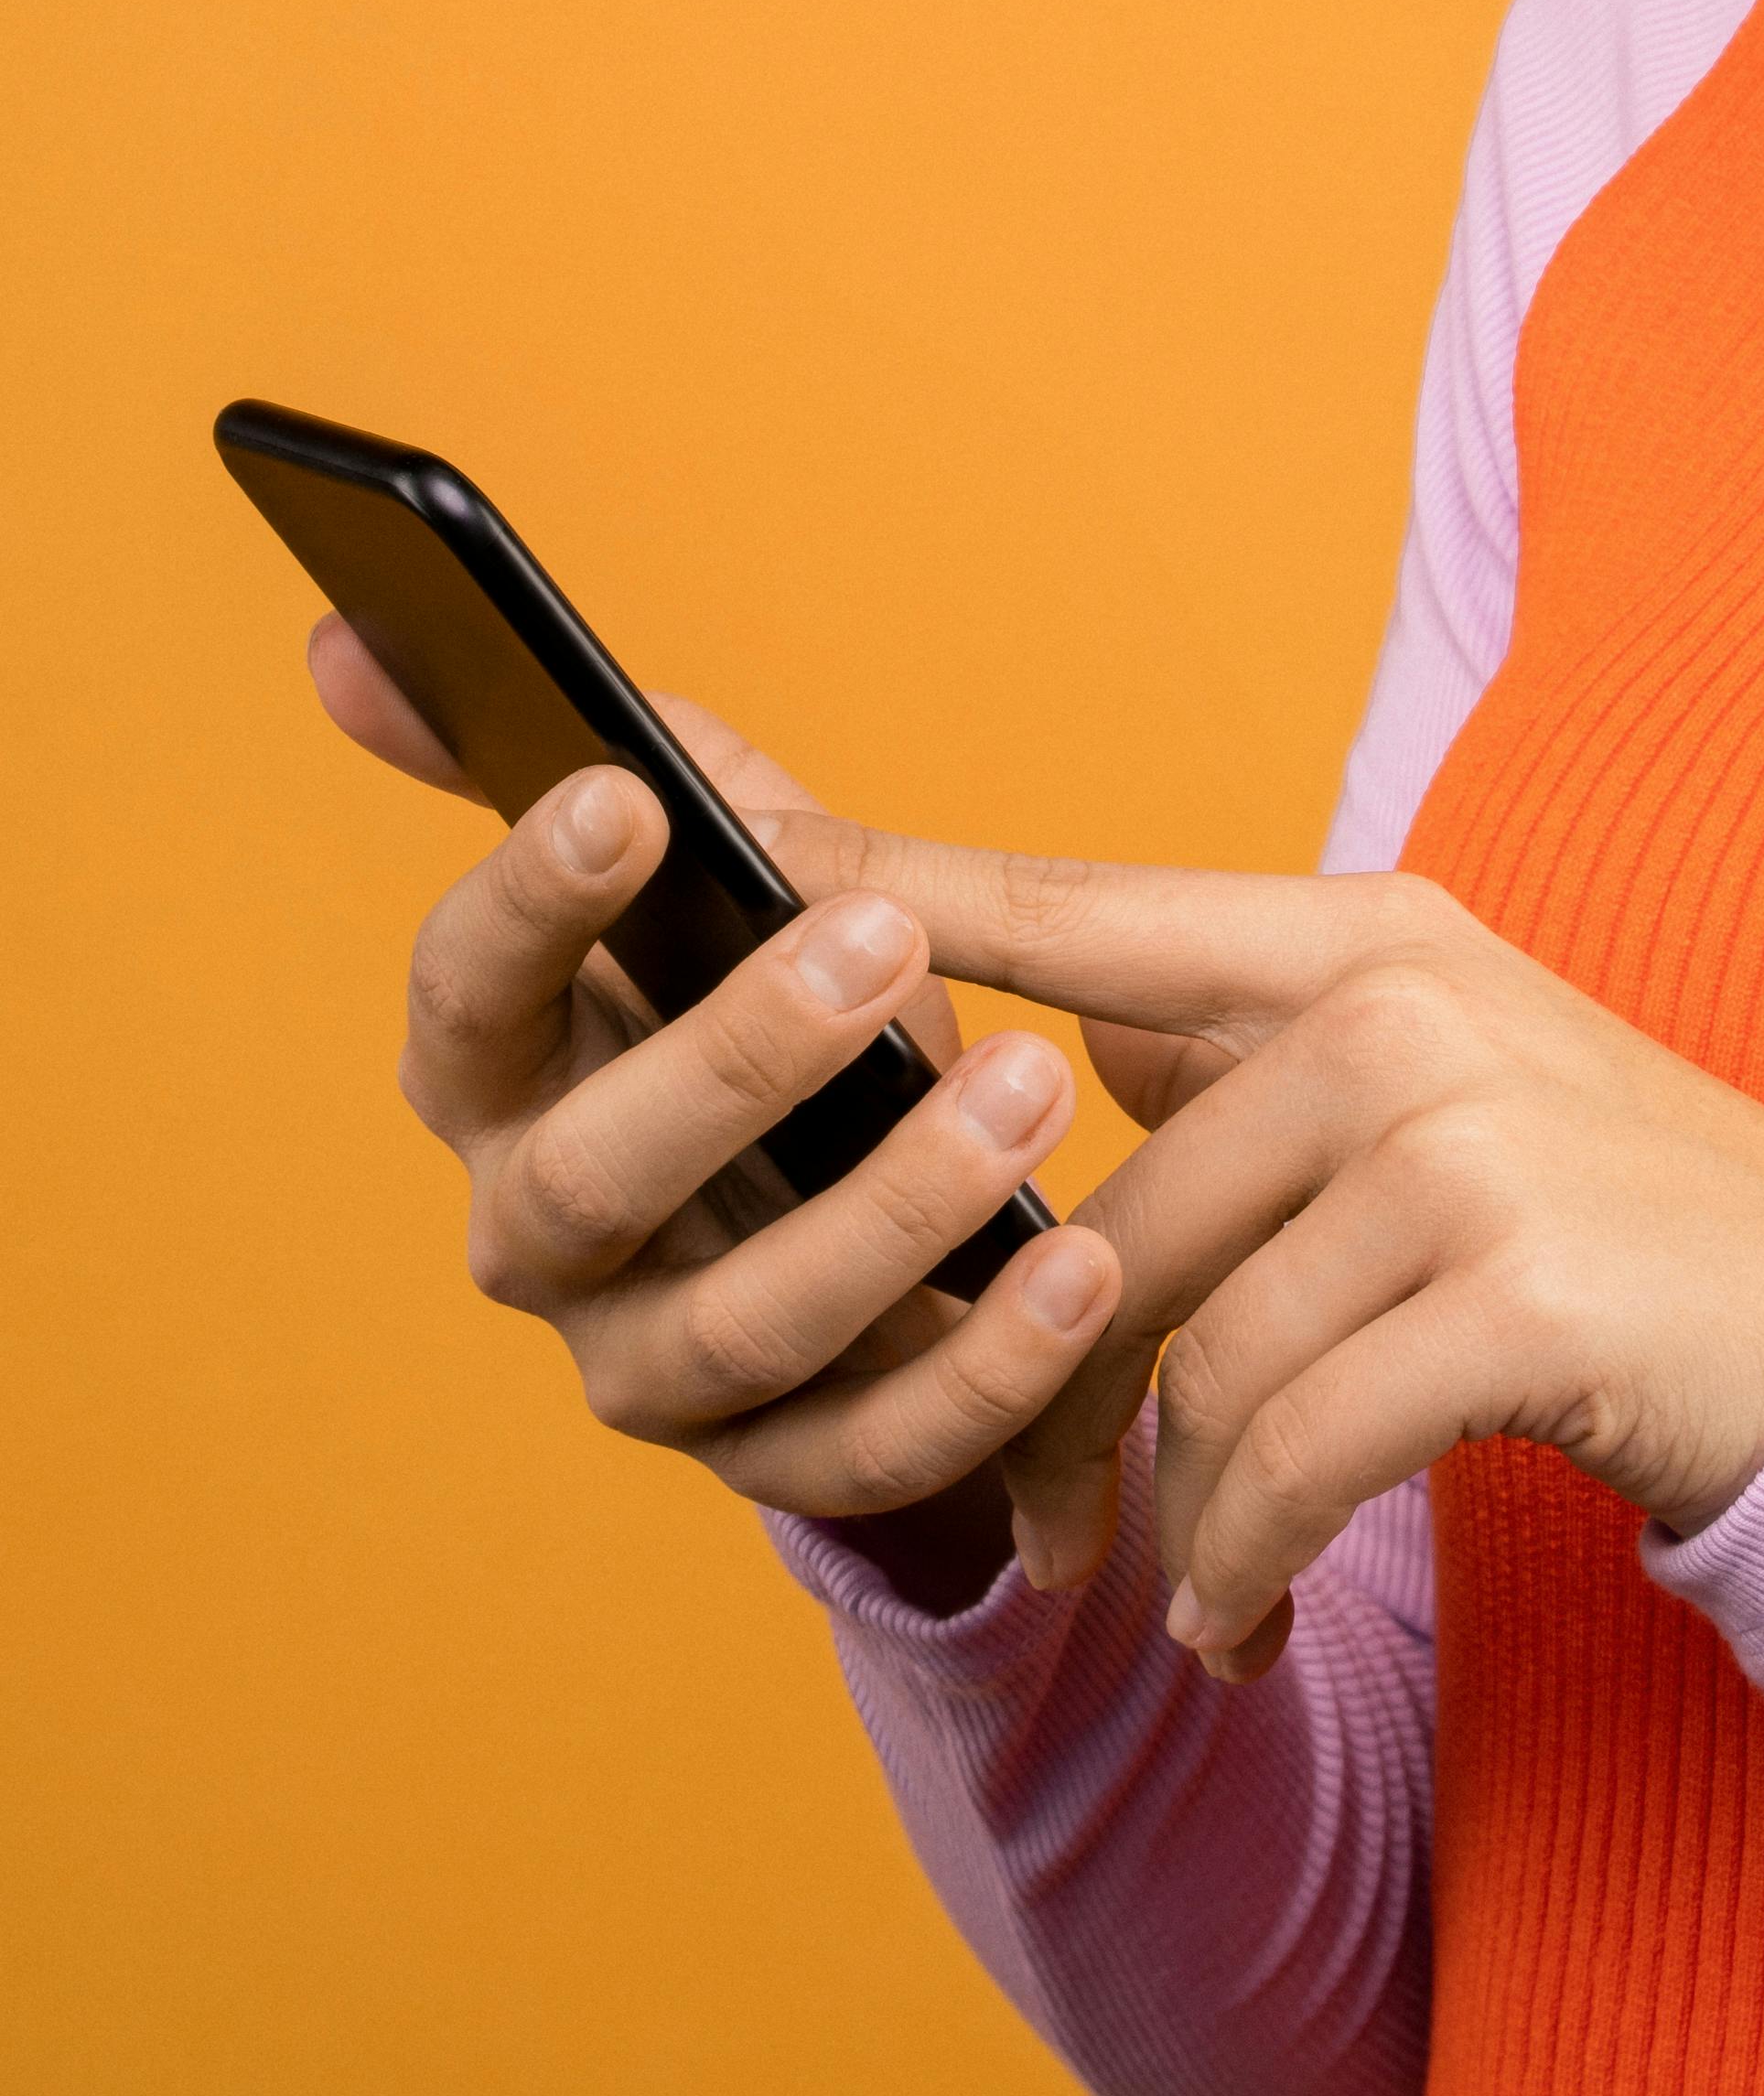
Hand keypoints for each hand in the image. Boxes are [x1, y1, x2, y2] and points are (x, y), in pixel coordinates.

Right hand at [312, 621, 1123, 1584]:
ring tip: (1032, 1086)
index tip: (624, 798)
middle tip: (888, 945)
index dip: (526, 900)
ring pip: (744, 1323)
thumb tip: (348, 630)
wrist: (846, 1202)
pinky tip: (1084, 1265)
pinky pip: (875, 1449)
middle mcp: (542, 1236)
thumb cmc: (762, 989)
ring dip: (892, 1209)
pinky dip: (985, 1366)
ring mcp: (652, 1369)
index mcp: (497, 1076)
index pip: (464, 992)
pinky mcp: (783, 1465)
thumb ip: (578, 745)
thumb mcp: (700, 864)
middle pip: (591, 1176)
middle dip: (737, 1058)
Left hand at [779, 825, 1763, 1671]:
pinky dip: (1245, 1561)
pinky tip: (1248, 1620)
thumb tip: (1078, 1018)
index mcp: (1366, 934)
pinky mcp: (1513, 1284)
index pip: (1079, 911)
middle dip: (1056, 1406)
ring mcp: (1466, 1135)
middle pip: (1116, 1217)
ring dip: (1173, 1516)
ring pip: (1196, 1354)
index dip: (894, 891)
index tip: (721, 838)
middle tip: (1052, 1541)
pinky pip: (1290, 1449)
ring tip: (1201, 1591)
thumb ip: (1254, 1046)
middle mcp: (1405, 1005)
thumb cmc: (1615, 1221)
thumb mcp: (1444, 1081)